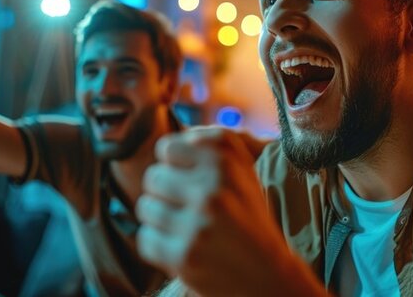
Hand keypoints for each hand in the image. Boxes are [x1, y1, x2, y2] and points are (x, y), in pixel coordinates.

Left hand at [136, 127, 320, 295]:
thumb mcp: (241, 171)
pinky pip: (145, 238)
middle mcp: (213, 188)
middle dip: (165, 193)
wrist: (267, 274)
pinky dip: (158, 245)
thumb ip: (208, 144)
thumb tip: (171, 139)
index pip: (167, 148)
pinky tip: (181, 246)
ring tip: (185, 227)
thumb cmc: (247, 217)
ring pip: (145, 207)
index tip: (189, 180)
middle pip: (152, 177)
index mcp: (226, 160)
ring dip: (160, 219)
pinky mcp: (184, 255)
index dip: (174, 165)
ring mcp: (198, 223)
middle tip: (186, 207)